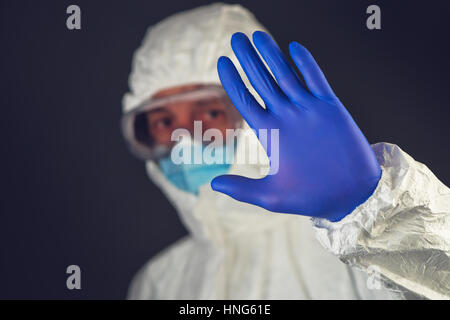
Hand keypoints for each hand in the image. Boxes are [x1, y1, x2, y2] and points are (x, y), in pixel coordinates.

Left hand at [211, 31, 380, 220]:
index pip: (245, 100)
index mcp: (270, 133)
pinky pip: (316, 80)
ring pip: (286, 75)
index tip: (221, 62)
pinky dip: (306, 64)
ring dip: (272, 55)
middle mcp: (286, 117)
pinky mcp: (330, 108)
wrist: (351, 194)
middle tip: (236, 38)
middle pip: (262, 82)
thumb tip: (212, 184)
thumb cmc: (310, 197)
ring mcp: (307, 110)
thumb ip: (242, 188)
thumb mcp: (271, 196)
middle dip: (248, 60)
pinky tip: (294, 47)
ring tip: (257, 36)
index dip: (232, 81)